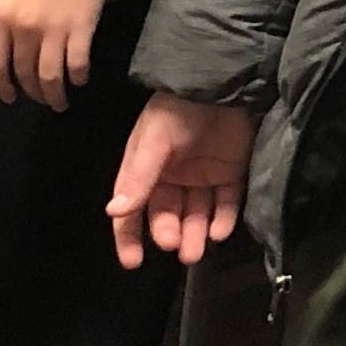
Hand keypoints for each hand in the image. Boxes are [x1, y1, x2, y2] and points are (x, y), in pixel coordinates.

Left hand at [0, 0, 119, 110]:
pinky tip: (80, 79)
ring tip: (60, 101)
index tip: (10, 98)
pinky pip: (76, 66)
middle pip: (24, 76)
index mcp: (1, 17)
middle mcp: (23, 28)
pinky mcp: (81, 29)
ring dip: (54, 96)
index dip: (1, 88)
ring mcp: (53, 30)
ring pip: (49, 78)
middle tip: (42, 98)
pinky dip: (77, 78)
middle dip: (33, 94)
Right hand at [108, 93, 252, 270]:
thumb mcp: (154, 141)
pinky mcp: (231, 173)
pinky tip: (219, 231)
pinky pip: (226, 203)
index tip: (133, 262)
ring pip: (197, 214)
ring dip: (195, 234)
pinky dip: (223, 219)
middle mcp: (173, 176)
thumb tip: (114, 212)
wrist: (223, 83)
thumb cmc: (179, 109)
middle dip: (170, 233)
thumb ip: (138, 178)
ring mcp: (203, 176)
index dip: (129, 236)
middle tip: (176, 246)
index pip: (132, 209)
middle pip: (167, 215)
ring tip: (196, 251)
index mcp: (146, 168)